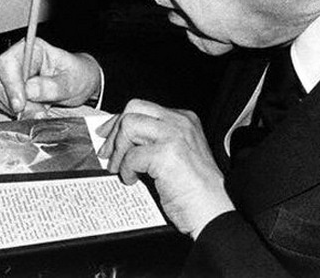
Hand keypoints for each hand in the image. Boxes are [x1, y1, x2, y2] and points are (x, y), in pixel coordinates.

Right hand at [0, 37, 102, 117]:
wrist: (82, 84)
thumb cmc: (78, 75)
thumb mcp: (72, 81)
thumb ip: (52, 86)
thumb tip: (30, 90)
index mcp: (33, 49)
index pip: (8, 62)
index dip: (10, 83)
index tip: (20, 103)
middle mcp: (20, 61)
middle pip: (0, 81)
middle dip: (15, 101)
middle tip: (36, 112)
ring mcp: (16, 76)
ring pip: (2, 95)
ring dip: (19, 109)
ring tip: (41, 111)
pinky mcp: (15, 91)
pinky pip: (7, 104)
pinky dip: (20, 112)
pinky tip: (36, 111)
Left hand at [97, 99, 234, 238]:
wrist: (213, 212)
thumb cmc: (195, 189)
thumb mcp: (176, 153)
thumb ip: (154, 139)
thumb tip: (121, 137)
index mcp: (183, 119)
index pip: (142, 107)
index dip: (119, 121)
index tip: (106, 134)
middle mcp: (180, 122)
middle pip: (133, 108)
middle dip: (115, 130)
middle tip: (108, 152)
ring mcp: (174, 136)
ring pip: (129, 125)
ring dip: (119, 150)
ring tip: (121, 169)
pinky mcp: (167, 154)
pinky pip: (131, 155)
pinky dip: (126, 170)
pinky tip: (133, 180)